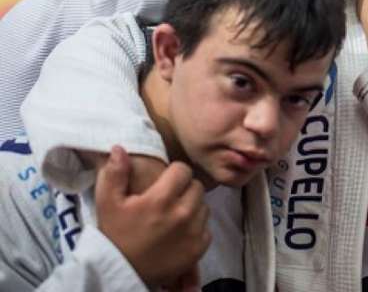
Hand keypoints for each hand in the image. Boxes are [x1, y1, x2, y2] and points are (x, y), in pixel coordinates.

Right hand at [95, 146, 210, 287]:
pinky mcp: (199, 248)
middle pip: (196, 186)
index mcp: (161, 199)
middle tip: (169, 199)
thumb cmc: (115, 235)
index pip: (183, 170)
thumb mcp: (107, 203)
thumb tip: (120, 148)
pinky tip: (180, 232)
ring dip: (192, 207)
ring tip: (174, 215)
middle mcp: (182, 213)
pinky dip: (197, 228)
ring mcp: (193, 232)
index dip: (174, 173)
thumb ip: (115, 174)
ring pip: (203, 206)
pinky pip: (206, 228)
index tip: (165, 181)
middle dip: (185, 189)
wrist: (121, 272)